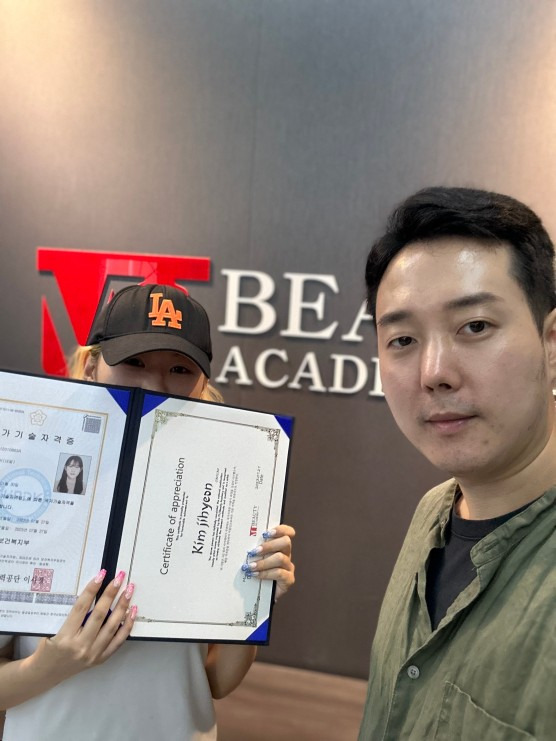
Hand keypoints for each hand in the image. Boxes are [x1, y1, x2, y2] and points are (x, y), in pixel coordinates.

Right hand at [31, 569, 136, 683]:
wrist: (47, 673)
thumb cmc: (48, 648)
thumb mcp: (53, 629)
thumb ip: (72, 616)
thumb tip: (93, 593)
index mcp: (65, 637)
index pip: (81, 608)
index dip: (92, 589)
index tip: (101, 575)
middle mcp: (80, 646)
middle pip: (100, 615)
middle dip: (111, 594)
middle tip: (120, 578)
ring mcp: (92, 654)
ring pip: (112, 626)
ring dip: (122, 606)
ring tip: (129, 590)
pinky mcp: (101, 659)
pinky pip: (118, 641)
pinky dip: (127, 625)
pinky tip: (132, 611)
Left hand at [242, 524, 295, 600]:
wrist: (260, 595)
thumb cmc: (256, 573)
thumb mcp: (255, 558)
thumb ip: (254, 549)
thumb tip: (241, 539)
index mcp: (279, 546)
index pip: (287, 533)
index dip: (280, 530)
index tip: (266, 533)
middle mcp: (286, 554)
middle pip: (285, 542)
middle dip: (269, 545)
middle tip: (254, 551)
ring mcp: (288, 567)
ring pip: (280, 558)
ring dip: (263, 562)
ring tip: (250, 566)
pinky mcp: (289, 579)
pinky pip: (279, 573)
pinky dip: (266, 573)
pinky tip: (256, 575)